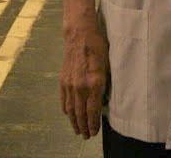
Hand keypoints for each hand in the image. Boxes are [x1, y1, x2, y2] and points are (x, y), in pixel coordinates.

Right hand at [60, 23, 107, 138]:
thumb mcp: (108, 65)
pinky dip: (66, 110)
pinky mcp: (62, 80)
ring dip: (74, 122)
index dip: (93, 124)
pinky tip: (69, 114)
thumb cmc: (98, 46)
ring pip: (71, 110)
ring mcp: (70, 84)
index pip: (93, 111)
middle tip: (86, 136)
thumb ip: (106, 84)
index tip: (94, 132)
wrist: (80, 34)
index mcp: (95, 83)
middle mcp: (81, 86)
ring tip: (78, 130)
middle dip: (84, 127)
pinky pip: (64, 100)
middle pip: (81, 114)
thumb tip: (105, 100)